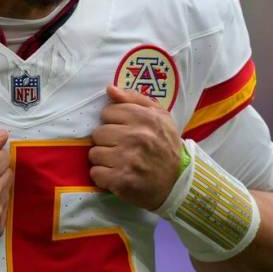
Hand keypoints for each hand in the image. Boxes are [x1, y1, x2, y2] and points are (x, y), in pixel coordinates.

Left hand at [89, 85, 182, 210]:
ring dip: (104, 159)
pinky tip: (117, 176)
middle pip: (98, 133)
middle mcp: (136, 137)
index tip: (123, 130)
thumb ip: (134, 99)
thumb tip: (110, 89)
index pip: (107, 112)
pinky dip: (103, 177)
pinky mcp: (121, 181)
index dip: (113, 122)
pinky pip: (95, 173)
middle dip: (107, 141)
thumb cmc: (166, 146)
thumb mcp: (159, 116)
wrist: (178, 182)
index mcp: (144, 118)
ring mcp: (127, 159)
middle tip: (122, 148)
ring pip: (94, 153)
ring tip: (120, 162)